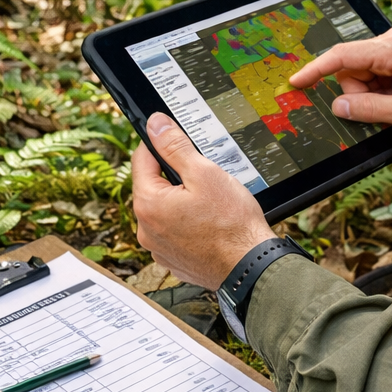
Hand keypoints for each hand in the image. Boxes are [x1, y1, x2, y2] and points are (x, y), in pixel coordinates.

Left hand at [131, 113, 274, 288]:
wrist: (249, 266)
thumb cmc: (231, 224)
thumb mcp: (204, 173)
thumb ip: (175, 146)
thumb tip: (155, 125)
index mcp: (148, 204)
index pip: (142, 158)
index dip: (160, 144)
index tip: (176, 141)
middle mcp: (146, 229)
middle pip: (153, 186)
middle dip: (174, 177)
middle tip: (203, 178)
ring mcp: (158, 248)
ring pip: (164, 210)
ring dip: (180, 201)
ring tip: (210, 204)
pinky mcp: (172, 260)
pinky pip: (173, 232)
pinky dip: (186, 224)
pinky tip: (208, 224)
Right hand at [288, 26, 391, 136]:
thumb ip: (367, 110)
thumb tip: (337, 107)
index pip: (341, 56)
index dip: (315, 70)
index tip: (296, 82)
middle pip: (351, 68)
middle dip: (359, 94)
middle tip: (386, 110)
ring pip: (362, 73)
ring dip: (372, 94)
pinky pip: (376, 72)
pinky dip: (381, 89)